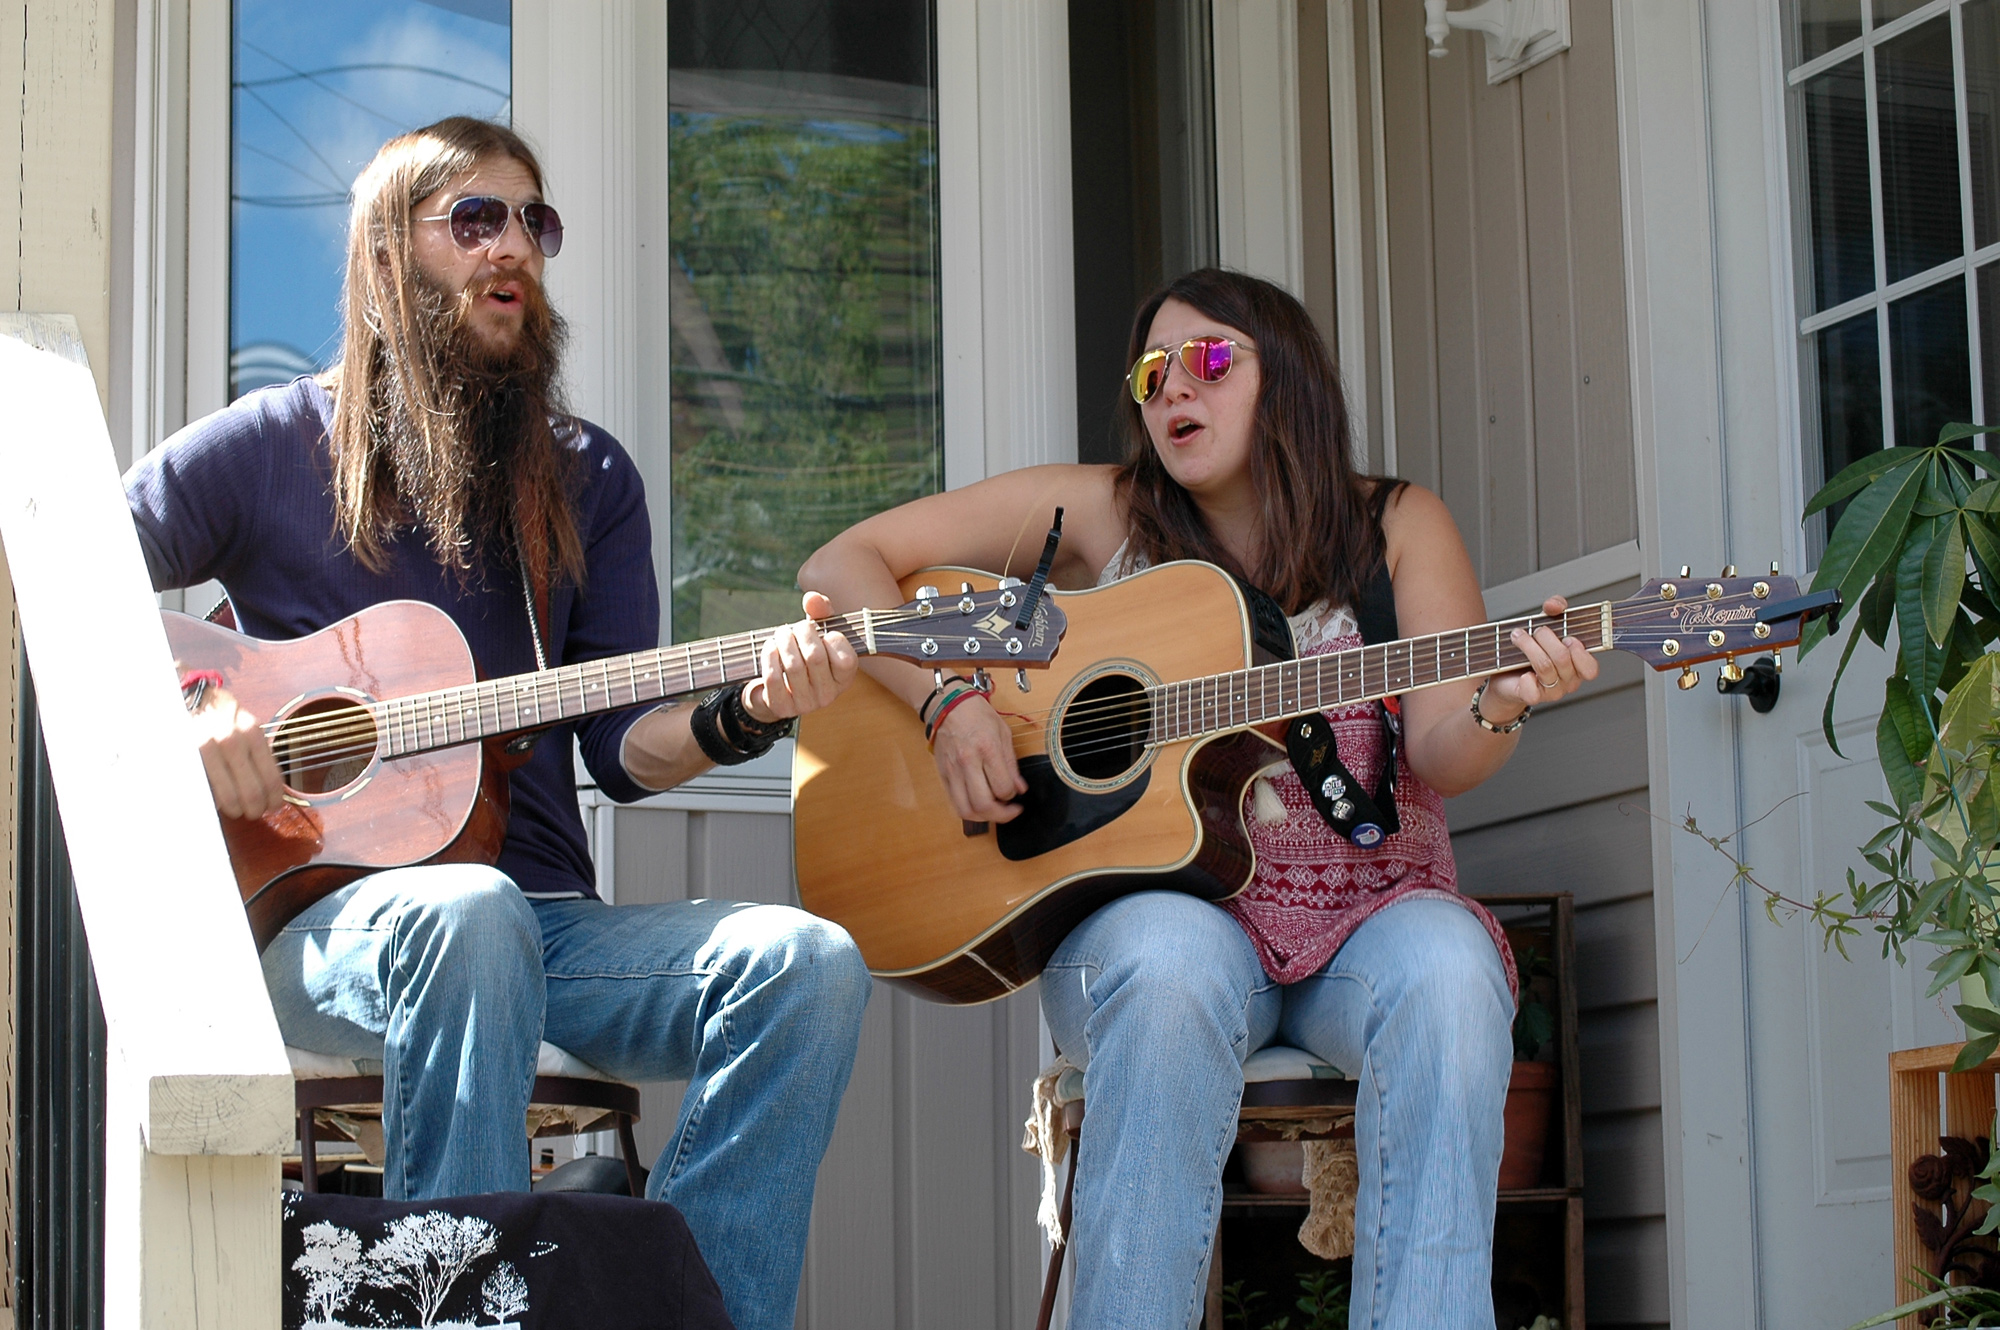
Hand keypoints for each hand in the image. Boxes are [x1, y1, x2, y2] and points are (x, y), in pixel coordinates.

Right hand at [192, 686, 287, 819]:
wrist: (187, 699)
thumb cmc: (220, 716)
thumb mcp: (245, 726)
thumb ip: (256, 753)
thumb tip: (270, 790)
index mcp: (251, 734)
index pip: (271, 778)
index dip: (274, 799)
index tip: (273, 806)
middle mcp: (231, 741)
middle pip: (251, 792)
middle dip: (255, 809)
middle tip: (254, 812)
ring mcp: (206, 750)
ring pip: (228, 797)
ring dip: (235, 809)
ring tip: (236, 810)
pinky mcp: (188, 758)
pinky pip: (206, 790)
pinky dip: (214, 801)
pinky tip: (217, 801)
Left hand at [742, 591, 859, 722]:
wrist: (779, 688)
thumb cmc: (804, 655)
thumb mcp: (818, 633)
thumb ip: (821, 613)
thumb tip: (812, 598)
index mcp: (843, 679)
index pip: (846, 660)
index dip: (833, 639)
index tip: (824, 630)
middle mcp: (828, 695)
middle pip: (815, 657)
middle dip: (801, 633)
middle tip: (792, 627)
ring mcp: (805, 705)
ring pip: (792, 665)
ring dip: (783, 642)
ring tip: (780, 634)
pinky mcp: (782, 708)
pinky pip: (774, 678)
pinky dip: (769, 657)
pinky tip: (770, 647)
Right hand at [930, 693, 1028, 822]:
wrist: (948, 705)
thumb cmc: (977, 715)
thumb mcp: (1003, 733)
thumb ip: (1011, 764)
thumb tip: (1020, 788)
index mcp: (987, 749)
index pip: (1003, 788)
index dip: (1013, 796)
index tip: (1016, 794)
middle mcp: (967, 762)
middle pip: (983, 804)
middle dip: (1001, 815)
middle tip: (1009, 811)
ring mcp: (953, 770)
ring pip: (966, 809)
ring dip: (983, 817)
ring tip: (994, 811)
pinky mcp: (943, 775)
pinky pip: (955, 802)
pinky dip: (969, 810)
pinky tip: (979, 804)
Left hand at [1486, 595, 1599, 716]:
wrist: (1506, 674)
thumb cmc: (1532, 649)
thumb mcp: (1546, 624)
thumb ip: (1555, 609)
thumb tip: (1555, 605)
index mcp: (1578, 666)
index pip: (1590, 668)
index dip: (1580, 651)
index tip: (1567, 637)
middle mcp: (1568, 681)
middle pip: (1563, 658)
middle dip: (1546, 638)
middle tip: (1535, 630)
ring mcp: (1551, 691)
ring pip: (1545, 667)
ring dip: (1528, 646)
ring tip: (1517, 636)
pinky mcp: (1532, 697)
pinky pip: (1533, 693)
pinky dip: (1527, 680)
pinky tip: (1522, 673)